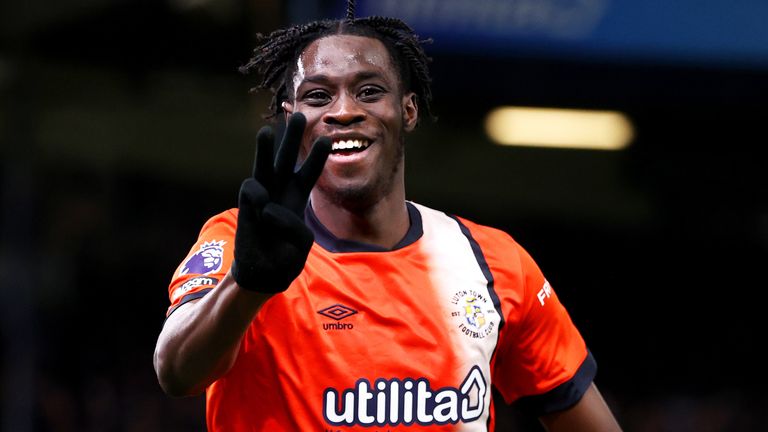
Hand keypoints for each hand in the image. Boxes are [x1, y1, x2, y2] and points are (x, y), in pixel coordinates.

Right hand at [231, 113, 330, 292]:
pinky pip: (252, 190)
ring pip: (264, 167)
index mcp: (297, 198)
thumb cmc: (285, 256)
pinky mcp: (246, 206)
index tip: (326, 139)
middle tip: (299, 115)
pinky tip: (262, 206)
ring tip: (266, 130)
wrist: (264, 273)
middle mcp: (279, 192)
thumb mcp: (302, 243)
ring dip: (264, 149)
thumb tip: (267, 206)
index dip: (316, 158)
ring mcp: (261, 197)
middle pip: (286, 159)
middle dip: (292, 138)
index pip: (308, 173)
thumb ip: (292, 225)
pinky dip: (258, 195)